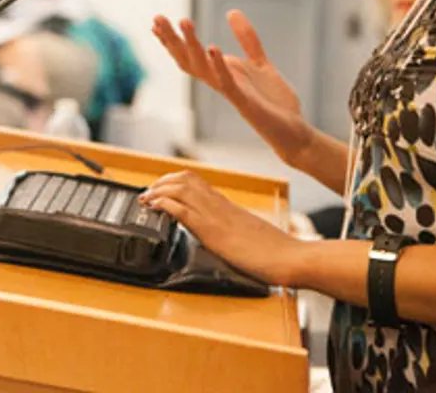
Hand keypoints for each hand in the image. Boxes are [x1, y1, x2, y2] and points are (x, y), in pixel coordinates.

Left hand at [141, 170, 303, 285]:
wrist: (288, 256)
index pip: (196, 182)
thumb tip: (227, 236)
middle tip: (148, 192)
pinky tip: (155, 208)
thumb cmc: (274, 250)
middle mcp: (219, 205)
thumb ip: (235, 230)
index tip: (161, 189)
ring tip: (146, 198)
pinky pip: (182, 210)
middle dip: (162, 182)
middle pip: (184, 179)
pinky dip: (164, 205)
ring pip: (180, 189)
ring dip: (158, 190)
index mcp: (227, 205)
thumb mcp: (249, 234)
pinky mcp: (212, 231)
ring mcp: (215, 216)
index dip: (174, 182)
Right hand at [152, 10, 313, 164]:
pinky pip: (228, 83)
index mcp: (221, 74)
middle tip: (157, 17)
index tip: (156, 22)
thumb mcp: (259, 63)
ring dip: (192, 45)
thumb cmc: (274, 103)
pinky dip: (219, 66)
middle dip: (172, 40)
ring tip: (184, 21)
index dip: (173, 40)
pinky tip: (213, 48)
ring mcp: (231, 93)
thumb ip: (246, 39)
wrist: (294, 132)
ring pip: (203, 68)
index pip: (190, 56)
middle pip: (188, 60)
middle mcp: (220, 83)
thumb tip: (231, 12)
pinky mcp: (245, 102)